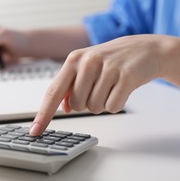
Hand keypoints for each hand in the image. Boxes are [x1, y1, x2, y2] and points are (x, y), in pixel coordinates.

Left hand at [30, 34, 165, 135]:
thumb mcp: (86, 66)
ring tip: (111, 86)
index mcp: (74, 59)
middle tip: (99, 87)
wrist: (144, 49)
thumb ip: (70, 86)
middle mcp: (88, 62)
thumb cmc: (110, 60)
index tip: (35, 131)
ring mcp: (107, 68)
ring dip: (103, 103)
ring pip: (94, 108)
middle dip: (87, 103)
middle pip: (76, 105)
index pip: (53, 92)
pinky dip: (117, 103)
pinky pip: (113, 107)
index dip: (44, 114)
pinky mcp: (126, 76)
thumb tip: (63, 108)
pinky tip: (121, 88)